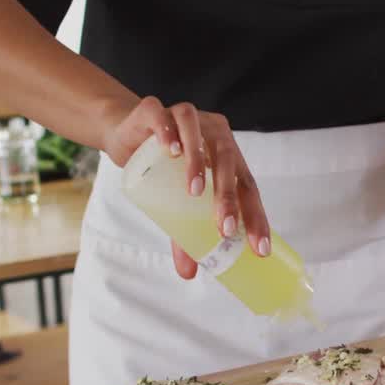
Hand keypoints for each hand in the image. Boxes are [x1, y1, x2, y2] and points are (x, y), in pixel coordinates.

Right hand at [102, 96, 270, 277]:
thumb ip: (184, 233)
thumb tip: (188, 274)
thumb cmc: (162, 168)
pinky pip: (165, 117)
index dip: (256, 217)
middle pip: (229, 163)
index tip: (259, 248)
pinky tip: (171, 149)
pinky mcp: (154, 110)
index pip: (248, 187)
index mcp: (228, 157)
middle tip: (225, 228)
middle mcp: (214, 134)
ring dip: (199, 163)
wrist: (125, 132)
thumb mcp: (175, 203)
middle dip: (229, 197)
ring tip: (195, 193)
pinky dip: (169, 132)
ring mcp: (187, 117)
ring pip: (200, 136)